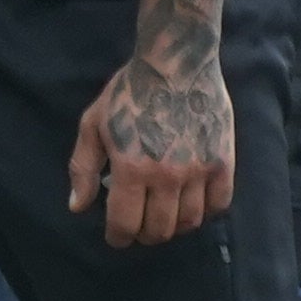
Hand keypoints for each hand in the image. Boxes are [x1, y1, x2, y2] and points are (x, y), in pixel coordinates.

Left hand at [68, 46, 234, 246]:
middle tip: (139, 225)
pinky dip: (204, 212)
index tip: (117, 236)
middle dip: (143, 234)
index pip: (125, 225)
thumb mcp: (93, 124)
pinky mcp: (223, 162)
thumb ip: (83, 167)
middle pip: (158, 230)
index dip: (118, 237)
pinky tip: (191, 202)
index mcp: (131, 168)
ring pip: (188, 222)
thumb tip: (78, 207)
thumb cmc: (129, 92)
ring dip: (172, 226)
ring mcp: (198, 170)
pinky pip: (218, 205)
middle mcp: (166, 176)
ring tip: (164, 216)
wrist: (176, 62)